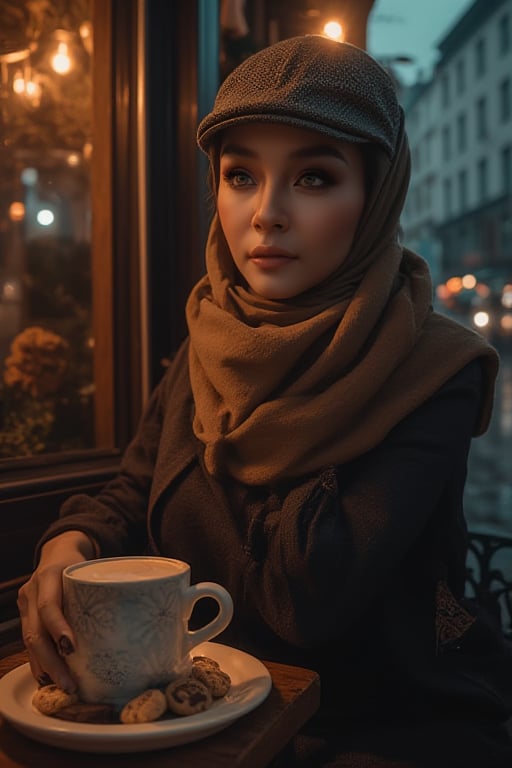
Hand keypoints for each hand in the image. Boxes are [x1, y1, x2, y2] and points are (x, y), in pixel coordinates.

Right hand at [17, 531, 96, 692]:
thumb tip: (153, 604)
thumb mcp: (93, 565)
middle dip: (51, 662)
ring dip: (46, 668)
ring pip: (29, 643)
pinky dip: (41, 663)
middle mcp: (32, 591)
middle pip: (34, 633)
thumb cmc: (82, 560)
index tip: (71, 648)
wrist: (58, 550)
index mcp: (50, 575)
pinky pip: (29, 644)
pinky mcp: (25, 616)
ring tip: (65, 687)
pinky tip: (52, 679)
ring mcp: (25, 604)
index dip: (58, 628)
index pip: (48, 605)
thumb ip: (112, 582)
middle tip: (70, 684)